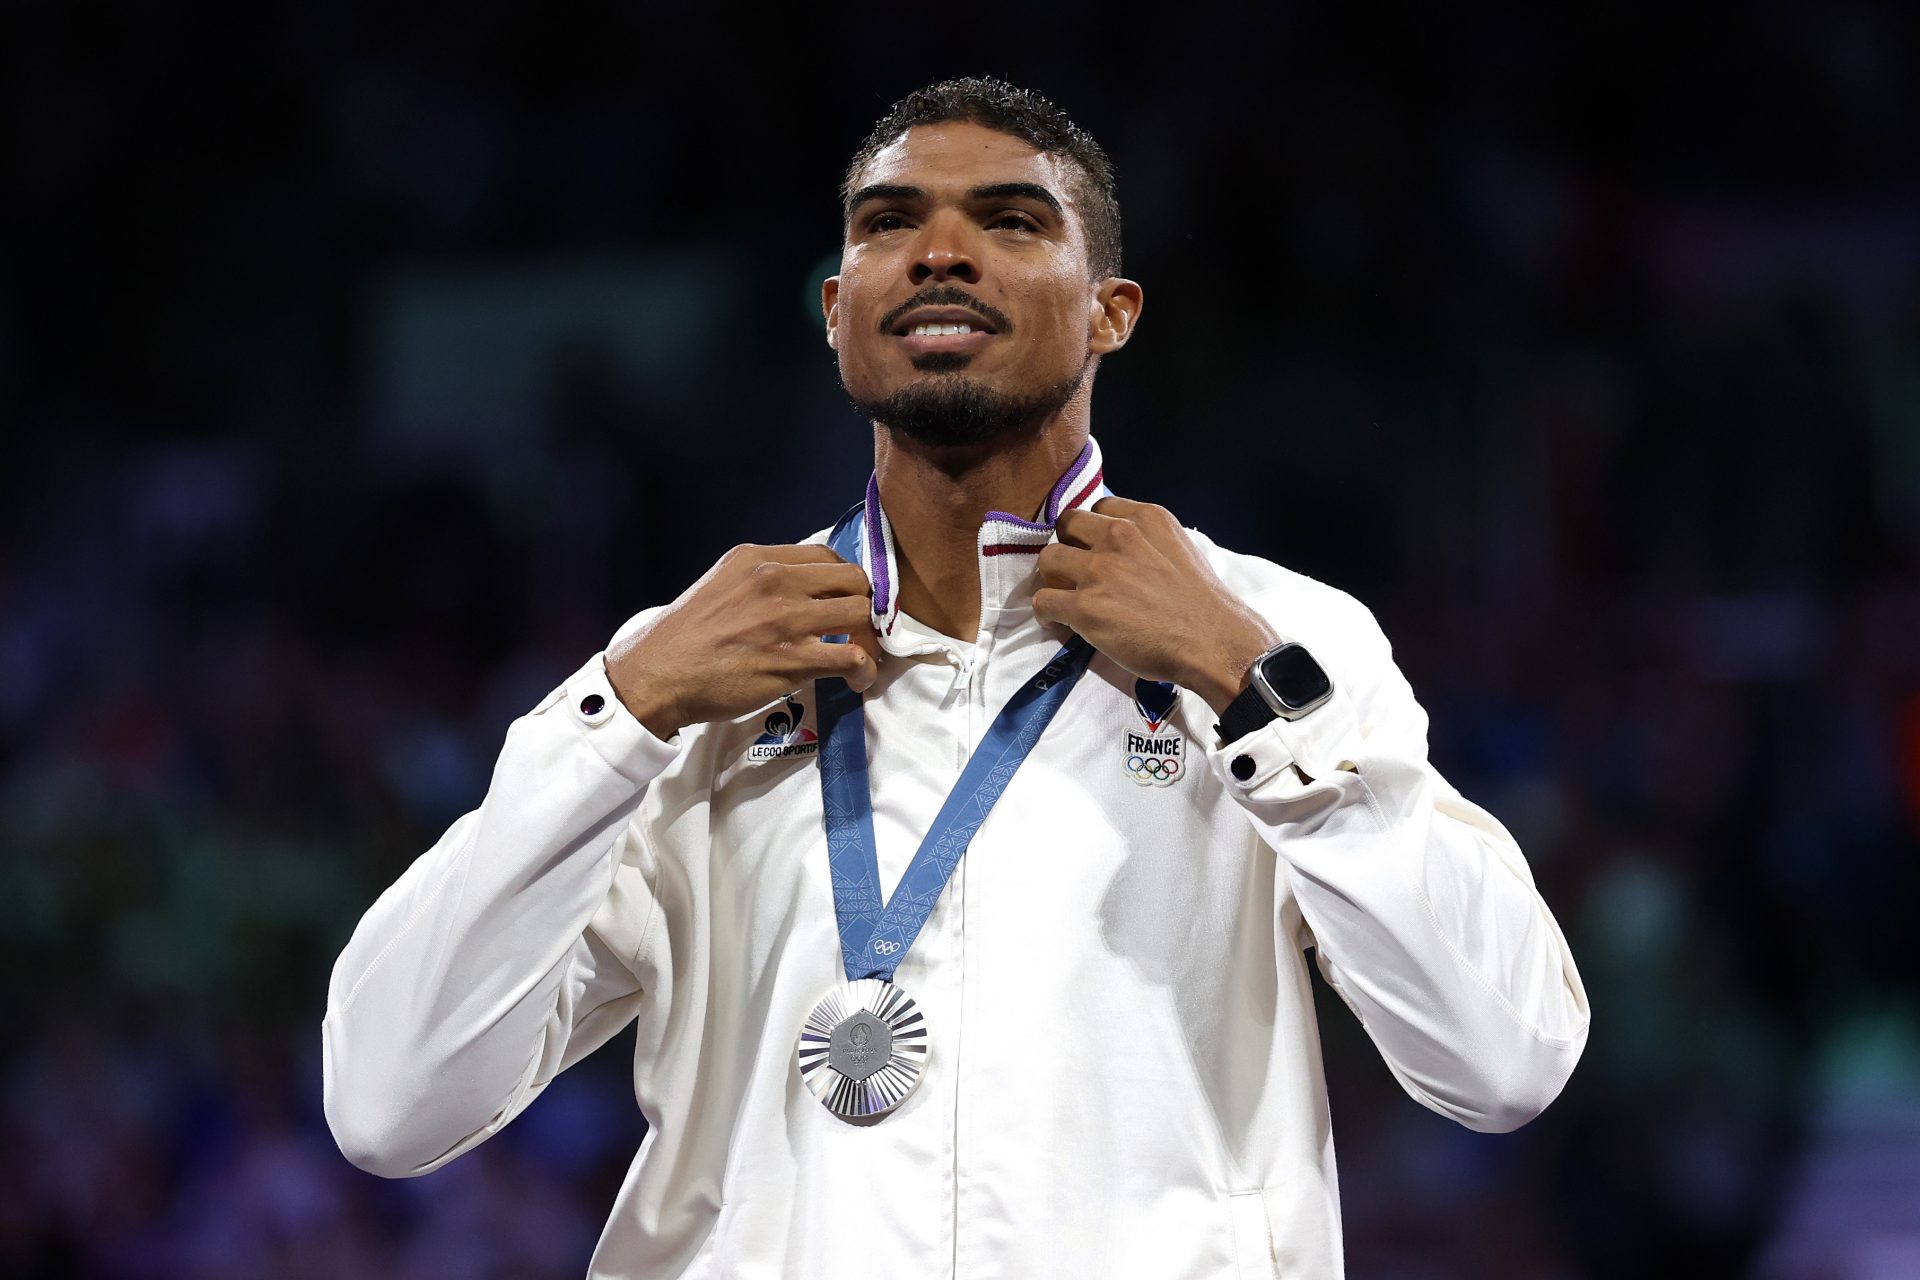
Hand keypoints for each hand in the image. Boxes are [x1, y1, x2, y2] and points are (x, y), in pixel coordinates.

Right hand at [606, 544, 881, 740]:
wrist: (656, 676)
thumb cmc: (685, 637)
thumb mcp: (720, 584)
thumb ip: (760, 580)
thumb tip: (800, 589)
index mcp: (756, 559)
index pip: (826, 556)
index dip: (844, 581)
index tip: (842, 601)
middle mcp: (774, 582)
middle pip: (853, 580)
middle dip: (863, 604)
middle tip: (856, 629)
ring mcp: (785, 620)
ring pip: (861, 614)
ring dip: (869, 638)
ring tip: (860, 656)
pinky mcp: (792, 661)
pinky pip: (852, 658)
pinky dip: (864, 670)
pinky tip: (856, 680)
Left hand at [1032, 498, 1279, 714]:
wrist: (1213, 641)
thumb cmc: (1204, 604)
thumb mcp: (1182, 549)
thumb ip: (1150, 542)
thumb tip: (1128, 557)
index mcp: (1145, 518)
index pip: (1100, 507)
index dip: (1094, 530)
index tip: (1097, 549)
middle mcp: (1118, 535)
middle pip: (1067, 525)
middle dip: (1068, 545)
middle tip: (1075, 570)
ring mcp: (1098, 570)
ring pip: (1047, 559)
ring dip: (1051, 577)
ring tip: (1062, 595)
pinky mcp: (1085, 606)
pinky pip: (1044, 601)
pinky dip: (1046, 612)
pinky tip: (1057, 622)